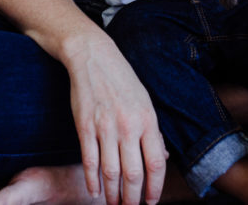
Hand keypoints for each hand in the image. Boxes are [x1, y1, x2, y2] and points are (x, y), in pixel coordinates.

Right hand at [65, 34, 168, 204]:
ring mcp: (105, 127)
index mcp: (148, 120)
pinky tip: (95, 191)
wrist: (93, 57)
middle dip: (133, 198)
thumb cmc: (122, 80)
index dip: (154, 188)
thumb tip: (163, 158)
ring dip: (114, 194)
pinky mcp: (84, 126)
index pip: (156, 164)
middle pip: (134, 173)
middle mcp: (128, 126)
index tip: (151, 201)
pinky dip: (92, 180)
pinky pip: (89, 160)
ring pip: (111, 172)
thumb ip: (153, 132)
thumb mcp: (145, 102)